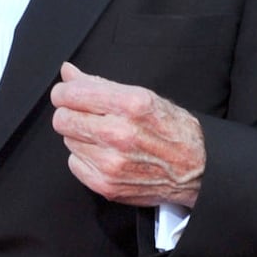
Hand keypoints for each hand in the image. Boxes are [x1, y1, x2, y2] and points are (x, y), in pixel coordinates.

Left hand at [50, 65, 204, 206]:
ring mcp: (111, 163)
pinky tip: (106, 155)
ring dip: (81, 137)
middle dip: (70, 113)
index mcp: (131, 105)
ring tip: (105, 138)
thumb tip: (67, 72)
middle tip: (85, 115)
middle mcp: (120, 134)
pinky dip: (85, 158)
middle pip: (62, 119)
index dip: (64, 92)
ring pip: (68, 141)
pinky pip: (74, 163)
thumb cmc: (172, 130)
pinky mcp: (105, 185)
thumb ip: (101, 84)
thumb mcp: (145, 97)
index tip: (66, 93)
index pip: (71, 94)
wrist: (195, 170)